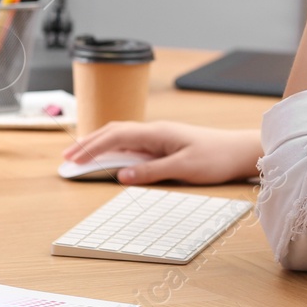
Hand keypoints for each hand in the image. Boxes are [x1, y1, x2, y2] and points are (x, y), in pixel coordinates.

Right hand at [61, 122, 262, 184]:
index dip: (91, 148)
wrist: (239, 151)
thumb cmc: (216, 158)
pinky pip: (132, 144)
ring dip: (99, 145)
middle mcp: (155, 131)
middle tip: (66, 157)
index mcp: (157, 133)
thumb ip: (151, 171)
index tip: (72, 160)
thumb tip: (121, 175)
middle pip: (113, 132)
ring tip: (80, 155)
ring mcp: (159, 136)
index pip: (115, 136)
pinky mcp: (165, 144)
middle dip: (88, 144)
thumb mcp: (183, 168)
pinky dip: (114, 148)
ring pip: (121, 136)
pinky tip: (109, 156)